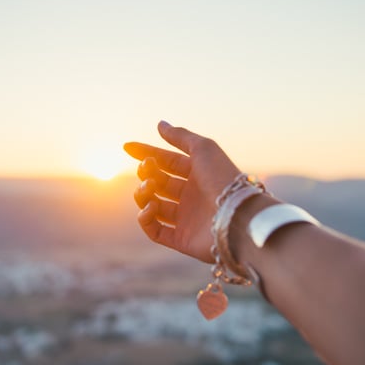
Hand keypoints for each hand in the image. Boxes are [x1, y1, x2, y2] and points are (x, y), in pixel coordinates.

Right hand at [123, 121, 241, 262]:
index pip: (166, 162)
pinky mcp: (181, 239)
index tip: (127, 147)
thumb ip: (180, 136)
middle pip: (158, 182)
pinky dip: (145, 219)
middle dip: (146, 173)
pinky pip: (154, 230)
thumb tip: (160, 124)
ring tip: (148, 187)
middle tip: (147, 169)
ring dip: (143, 194)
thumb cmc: (223, 178)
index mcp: (198, 174)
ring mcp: (186, 218)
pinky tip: (149, 207)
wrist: (237, 215)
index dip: (147, 153)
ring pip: (152, 205)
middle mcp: (191, 196)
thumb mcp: (203, 148)